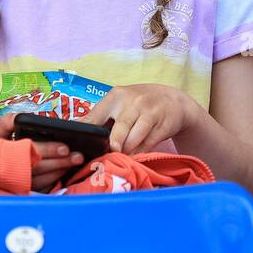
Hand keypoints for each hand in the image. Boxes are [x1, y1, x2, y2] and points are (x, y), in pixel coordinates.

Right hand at [0, 114, 83, 192]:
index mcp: (3, 155)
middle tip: (77, 156)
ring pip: (43, 179)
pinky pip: (41, 188)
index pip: (30, 152)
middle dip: (60, 161)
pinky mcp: (21, 192)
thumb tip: (20, 117)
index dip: (48, 149)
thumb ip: (5, 123)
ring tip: (74, 161)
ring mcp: (16, 185)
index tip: (65, 147)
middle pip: (40, 167)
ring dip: (60, 170)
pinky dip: (53, 180)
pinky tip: (64, 171)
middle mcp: (10, 172)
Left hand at [81, 83, 202, 154]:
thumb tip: (78, 134)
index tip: (80, 147)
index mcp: (116, 96)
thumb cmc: (140, 103)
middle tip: (106, 156)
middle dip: (112, 146)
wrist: (174, 100)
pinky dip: (138, 153)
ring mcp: (150, 113)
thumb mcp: (121, 102)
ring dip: (125, 152)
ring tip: (120, 157)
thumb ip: (101, 116)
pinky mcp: (163, 125)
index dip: (87, 134)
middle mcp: (134, 102)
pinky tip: (134, 155)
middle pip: (118, 129)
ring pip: (133, 140)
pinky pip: (147, 145)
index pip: (95, 116)